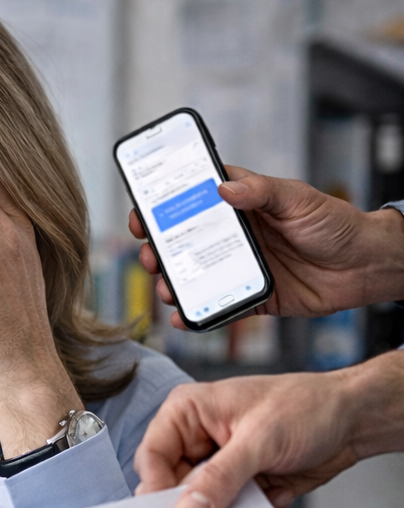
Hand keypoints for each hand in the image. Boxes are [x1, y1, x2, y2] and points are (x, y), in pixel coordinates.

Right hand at [132, 168, 403, 327]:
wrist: (365, 267)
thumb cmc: (337, 224)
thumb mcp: (299, 200)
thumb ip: (261, 193)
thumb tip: (223, 189)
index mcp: (243, 205)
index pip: (193, 200)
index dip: (163, 206)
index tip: (142, 215)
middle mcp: (237, 236)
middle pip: (184, 242)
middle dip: (159, 250)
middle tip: (150, 258)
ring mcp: (241, 268)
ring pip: (195, 276)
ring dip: (173, 283)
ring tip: (167, 290)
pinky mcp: (253, 297)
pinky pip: (219, 307)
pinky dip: (198, 315)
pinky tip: (184, 319)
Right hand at [134, 351, 403, 507]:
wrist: (354, 420)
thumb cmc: (307, 408)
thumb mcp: (260, 440)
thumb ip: (221, 476)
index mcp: (187, 413)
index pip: (152, 457)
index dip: (157, 489)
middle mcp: (196, 440)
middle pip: (170, 486)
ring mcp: (218, 466)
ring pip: (200, 506)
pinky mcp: (239, 487)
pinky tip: (268, 505)